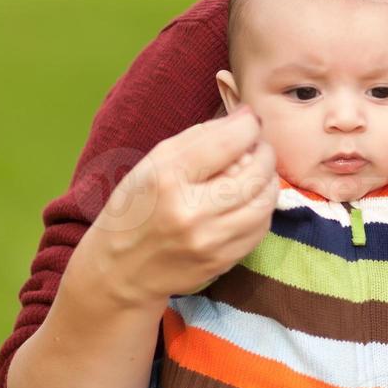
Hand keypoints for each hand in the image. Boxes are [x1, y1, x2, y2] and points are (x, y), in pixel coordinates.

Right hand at [76, 106, 277, 308]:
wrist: (119, 270)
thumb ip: (199, 137)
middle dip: (265, 153)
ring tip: (258, 173)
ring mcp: (210, 241)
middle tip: (259, 147)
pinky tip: (250, 201)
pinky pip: (260, 229)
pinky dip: (262, 209)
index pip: (228, 142)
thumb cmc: (135, 208)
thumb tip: (245, 118)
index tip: (250, 122)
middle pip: (255, 172)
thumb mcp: (153, 163)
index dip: (248, 126)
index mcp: (167, 178)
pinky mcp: (222, 261)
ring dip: (269, 181)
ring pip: (265, 202)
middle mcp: (191, 211)